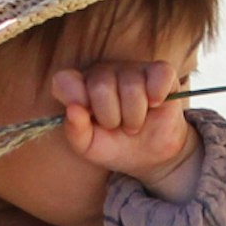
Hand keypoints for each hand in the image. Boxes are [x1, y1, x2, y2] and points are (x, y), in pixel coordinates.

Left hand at [52, 60, 201, 197]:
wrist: (149, 156)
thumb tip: (73, 109)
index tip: (87, 117)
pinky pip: (160, 75)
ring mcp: (132, 69)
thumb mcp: (88, 146)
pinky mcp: (161, 72)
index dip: (75, 97)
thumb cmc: (114, 146)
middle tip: (117, 127)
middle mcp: (103, 73)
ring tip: (134, 124)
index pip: (65, 80)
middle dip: (111, 118)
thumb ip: (75, 130)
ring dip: (134, 117)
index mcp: (79, 87)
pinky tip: (155, 105)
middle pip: (101, 87)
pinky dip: (158, 95)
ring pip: (131, 86)